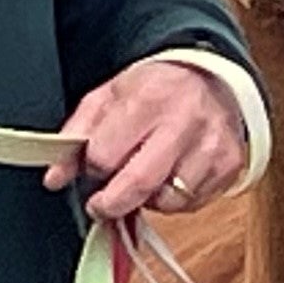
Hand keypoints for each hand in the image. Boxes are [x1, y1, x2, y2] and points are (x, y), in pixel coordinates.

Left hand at [54, 57, 247, 223]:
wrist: (210, 78)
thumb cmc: (155, 90)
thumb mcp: (107, 98)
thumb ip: (75, 135)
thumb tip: (55, 177)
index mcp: (148, 100)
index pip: (105, 155)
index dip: (93, 167)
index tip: (94, 167)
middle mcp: (183, 123)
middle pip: (138, 184)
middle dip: (111, 203)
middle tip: (102, 203)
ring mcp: (210, 147)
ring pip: (167, 201)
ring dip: (148, 199)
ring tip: (145, 176)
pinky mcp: (228, 166)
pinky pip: (192, 204)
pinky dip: (175, 199)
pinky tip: (172, 176)